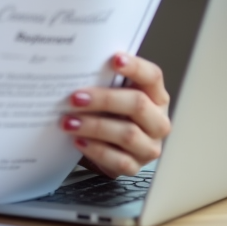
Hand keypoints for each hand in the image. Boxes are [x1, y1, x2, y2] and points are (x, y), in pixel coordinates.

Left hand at [60, 52, 170, 177]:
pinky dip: (96, 150)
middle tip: (75, 98)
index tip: (114, 59)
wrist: (109, 149)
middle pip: (138, 104)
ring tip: (69, 122)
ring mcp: (149, 146)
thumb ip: (105, 81)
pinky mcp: (136, 166)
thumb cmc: (111, 114)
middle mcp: (157, 121)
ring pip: (127, 134)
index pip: (152, 77)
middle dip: (104, 99)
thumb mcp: (112, 95)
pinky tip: (78, 141)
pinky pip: (119, 160)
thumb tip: (76, 68)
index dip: (135, 67)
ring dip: (94, 126)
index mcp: (156, 97)